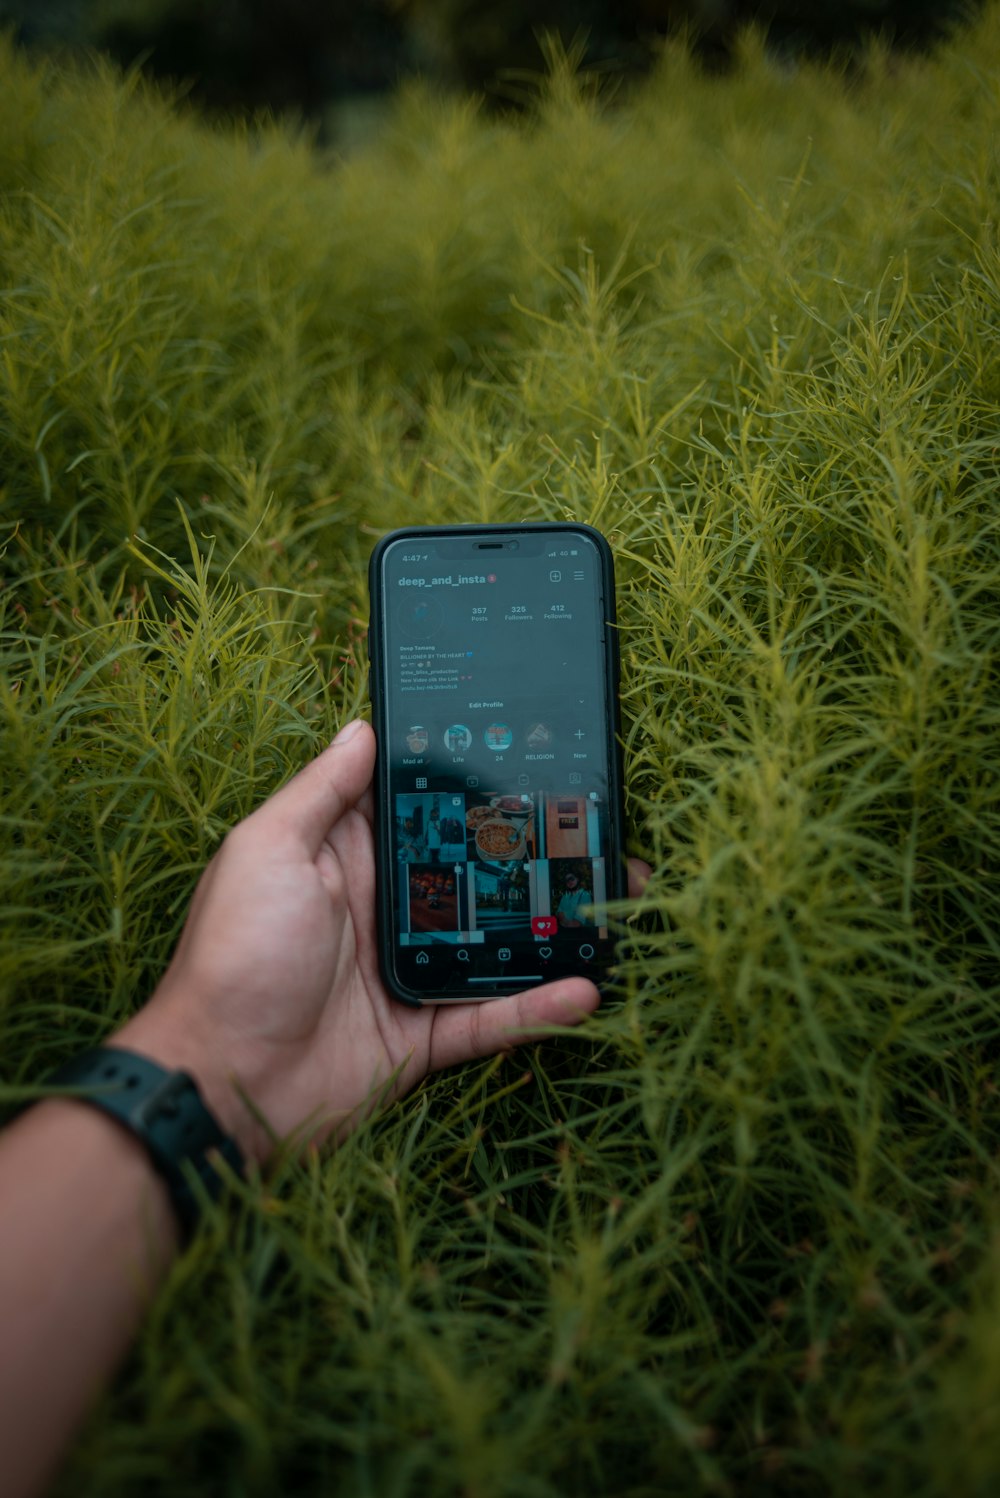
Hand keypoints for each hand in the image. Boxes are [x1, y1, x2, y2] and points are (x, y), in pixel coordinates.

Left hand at [118, 720, 649, 1166]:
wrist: (219, 1080)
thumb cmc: (234, 954)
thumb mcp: (267, 852)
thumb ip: (321, 794)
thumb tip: (362, 727)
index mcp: (347, 860)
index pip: (420, 812)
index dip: (469, 786)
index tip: (531, 755)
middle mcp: (384, 911)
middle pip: (473, 874)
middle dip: (533, 854)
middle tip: (599, 830)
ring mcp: (408, 975)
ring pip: (495, 943)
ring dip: (552, 927)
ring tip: (614, 901)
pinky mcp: (422, 1037)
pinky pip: (490, 1018)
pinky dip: (537, 1007)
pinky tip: (586, 987)